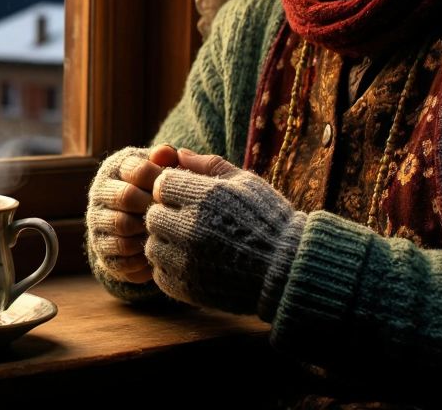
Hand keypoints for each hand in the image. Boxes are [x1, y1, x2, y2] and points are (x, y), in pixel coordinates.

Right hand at [86, 144, 175, 283]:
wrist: (143, 225)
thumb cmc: (159, 191)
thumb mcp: (165, 170)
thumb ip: (168, 158)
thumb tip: (165, 153)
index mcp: (115, 168)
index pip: (138, 169)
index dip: (163, 182)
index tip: (176, 192)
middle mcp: (99, 193)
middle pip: (126, 196)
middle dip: (153, 206)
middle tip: (170, 213)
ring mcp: (97, 222)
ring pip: (121, 226)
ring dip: (147, 230)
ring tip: (163, 232)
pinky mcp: (100, 251)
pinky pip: (121, 256)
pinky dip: (142, 257)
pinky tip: (155, 252)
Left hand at [144, 149, 304, 318]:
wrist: (288, 270)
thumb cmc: (270, 220)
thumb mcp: (246, 182)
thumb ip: (209, 165)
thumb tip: (179, 153)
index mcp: (205, 198)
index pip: (161, 185)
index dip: (172, 189)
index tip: (187, 197)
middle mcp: (191, 228)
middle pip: (152, 215)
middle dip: (166, 215)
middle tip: (187, 221)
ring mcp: (187, 261)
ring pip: (152, 246)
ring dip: (166, 243)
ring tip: (190, 244)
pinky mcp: (187, 288)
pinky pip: (160, 273)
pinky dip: (171, 268)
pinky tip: (192, 263)